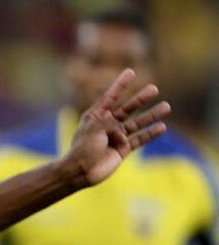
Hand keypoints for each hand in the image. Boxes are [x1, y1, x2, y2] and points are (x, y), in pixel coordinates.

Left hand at [66, 69, 170, 186]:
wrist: (80, 171)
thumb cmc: (83, 147)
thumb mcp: (95, 128)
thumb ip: (112, 123)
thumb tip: (124, 131)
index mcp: (95, 116)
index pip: (110, 97)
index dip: (120, 85)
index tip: (131, 72)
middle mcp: (106, 125)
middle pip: (127, 109)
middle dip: (141, 99)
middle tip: (154, 89)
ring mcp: (115, 137)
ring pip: (136, 123)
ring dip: (151, 115)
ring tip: (166, 107)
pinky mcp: (122, 150)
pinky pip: (139, 139)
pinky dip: (150, 134)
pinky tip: (162, 127)